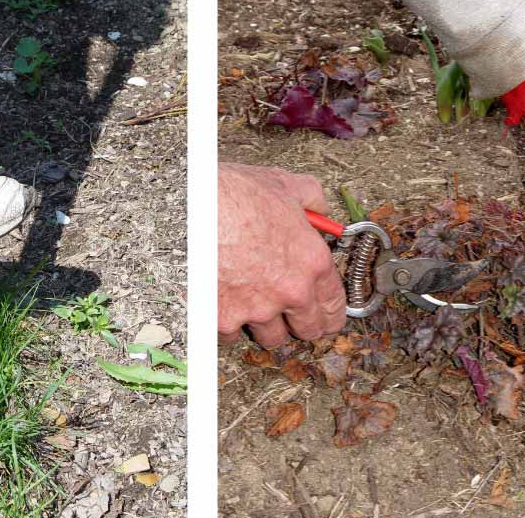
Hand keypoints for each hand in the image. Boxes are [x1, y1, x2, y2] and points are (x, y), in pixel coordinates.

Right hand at [218, 163, 345, 346]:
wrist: (190, 205)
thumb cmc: (235, 193)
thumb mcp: (284, 184)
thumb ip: (311, 199)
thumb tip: (319, 209)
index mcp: (312, 262)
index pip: (335, 306)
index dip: (330, 313)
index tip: (325, 316)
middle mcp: (290, 292)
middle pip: (308, 331)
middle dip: (301, 323)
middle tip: (291, 315)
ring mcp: (257, 309)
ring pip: (271, 339)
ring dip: (265, 326)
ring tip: (254, 305)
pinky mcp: (223, 317)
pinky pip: (232, 335)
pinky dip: (229, 324)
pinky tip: (225, 304)